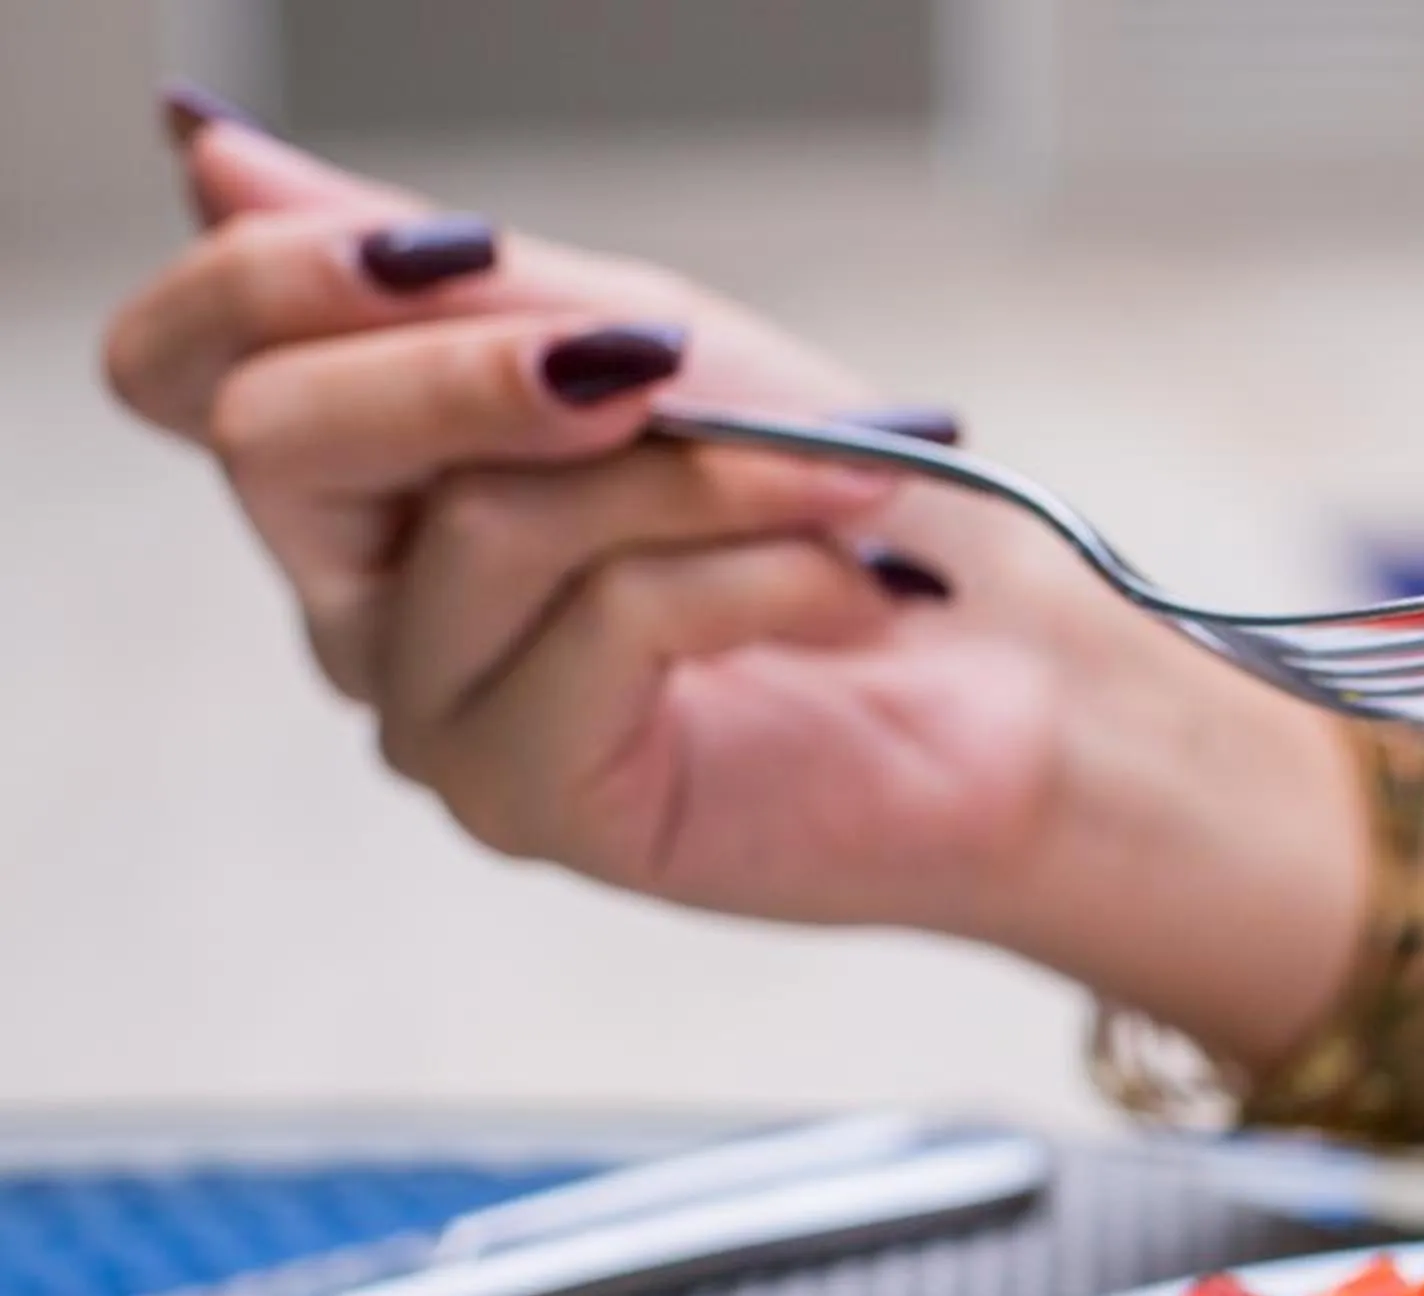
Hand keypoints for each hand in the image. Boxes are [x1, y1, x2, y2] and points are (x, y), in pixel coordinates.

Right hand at [99, 107, 1176, 942]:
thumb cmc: (854, 509)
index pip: (188, 365)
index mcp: (374, 478)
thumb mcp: (655, 344)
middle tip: (659, 357)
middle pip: (283, 440)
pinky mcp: (541, 802)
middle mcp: (373, 604)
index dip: (274, 278)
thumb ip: (456, 279)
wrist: (1023, 682)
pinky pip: (608, 629)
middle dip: (478, 367)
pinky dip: (760, 575)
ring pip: (492, 527)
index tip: (463, 248)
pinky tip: (859, 591)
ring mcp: (442, 714)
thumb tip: (213, 154)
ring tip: (849, 477)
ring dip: (702, 474)